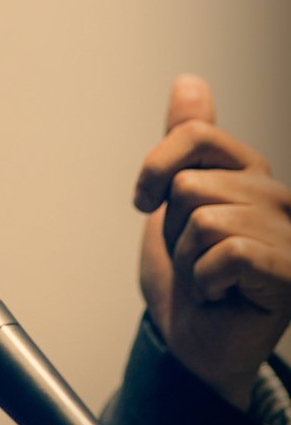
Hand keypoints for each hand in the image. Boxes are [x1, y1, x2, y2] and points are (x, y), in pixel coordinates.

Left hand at [135, 73, 290, 410]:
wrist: (196, 344)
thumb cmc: (189, 275)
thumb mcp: (176, 199)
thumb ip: (185, 142)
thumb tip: (189, 80)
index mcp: (251, 173)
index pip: (195, 134)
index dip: (156, 169)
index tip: (146, 203)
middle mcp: (278, 197)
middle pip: (189, 184)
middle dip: (174, 230)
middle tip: (195, 260)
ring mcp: (289, 234)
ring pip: (201, 219)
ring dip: (187, 260)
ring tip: (210, 279)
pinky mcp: (288, 270)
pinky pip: (221, 253)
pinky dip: (204, 282)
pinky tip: (222, 295)